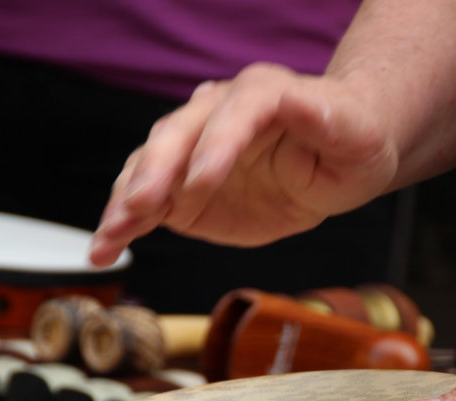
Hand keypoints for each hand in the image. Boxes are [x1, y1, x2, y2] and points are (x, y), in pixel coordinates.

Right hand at [89, 63, 399, 265]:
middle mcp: (216, 114)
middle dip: (155, 172)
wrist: (333, 160)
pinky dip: (122, 227)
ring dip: (125, 203)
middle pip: (176, 136)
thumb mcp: (352, 132)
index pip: (234, 113)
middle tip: (141, 207)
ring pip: (149, 168)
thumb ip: (324, 119)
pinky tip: (102, 250)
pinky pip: (145, 206)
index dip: (215, 145)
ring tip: (107, 237)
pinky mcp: (181, 190)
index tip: (201, 184)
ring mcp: (192, 152)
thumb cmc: (349, 140)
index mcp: (262, 94)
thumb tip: (304, 103)